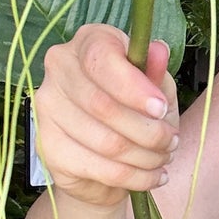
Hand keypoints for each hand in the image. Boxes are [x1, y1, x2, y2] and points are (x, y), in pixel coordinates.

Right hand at [32, 24, 178, 209]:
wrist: (105, 156)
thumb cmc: (134, 109)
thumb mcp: (155, 88)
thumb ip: (155, 72)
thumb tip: (159, 50)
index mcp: (88, 41)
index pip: (101, 59)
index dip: (133, 87)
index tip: (161, 109)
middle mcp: (59, 68)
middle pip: (104, 105)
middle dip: (149, 131)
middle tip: (172, 142)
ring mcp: (47, 108)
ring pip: (106, 142)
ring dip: (146, 157)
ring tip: (163, 159)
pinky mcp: (48, 146)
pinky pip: (100, 168)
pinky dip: (134, 177)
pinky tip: (152, 177)